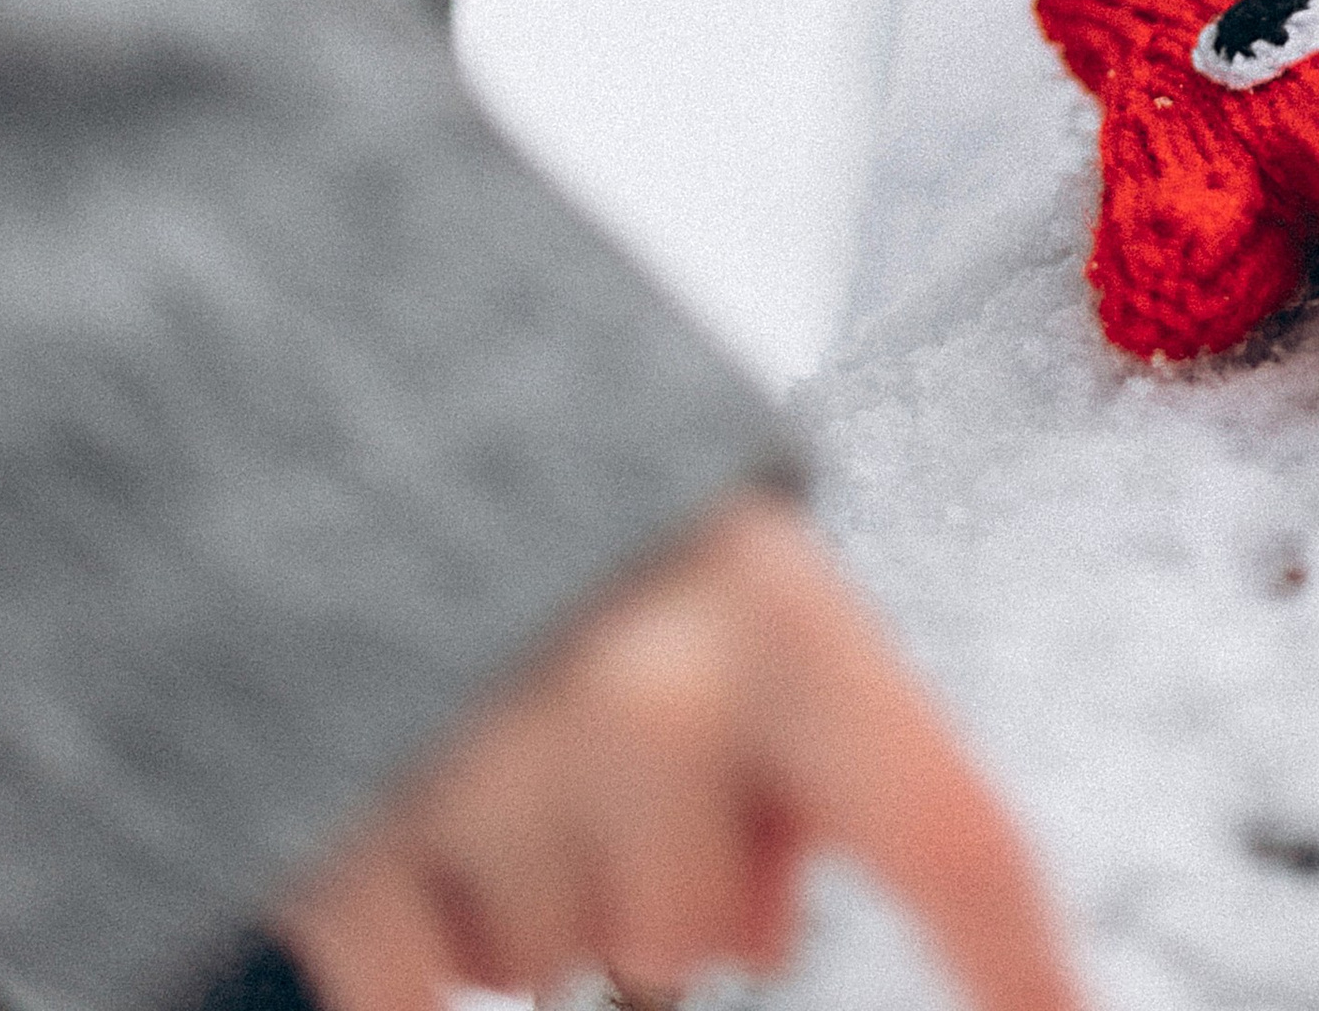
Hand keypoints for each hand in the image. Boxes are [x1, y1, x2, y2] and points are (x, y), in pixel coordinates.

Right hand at [271, 491, 1080, 1010]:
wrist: (298, 370)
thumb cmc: (539, 459)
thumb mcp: (709, 543)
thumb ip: (784, 713)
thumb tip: (762, 919)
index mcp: (778, 604)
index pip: (949, 831)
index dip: (1020, 967)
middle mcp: (656, 696)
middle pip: (707, 939)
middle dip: (659, 863)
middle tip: (582, 717)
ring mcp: (489, 768)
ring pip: (562, 969)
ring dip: (525, 881)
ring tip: (473, 716)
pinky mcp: (337, 840)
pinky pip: (420, 998)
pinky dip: (407, 928)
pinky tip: (393, 788)